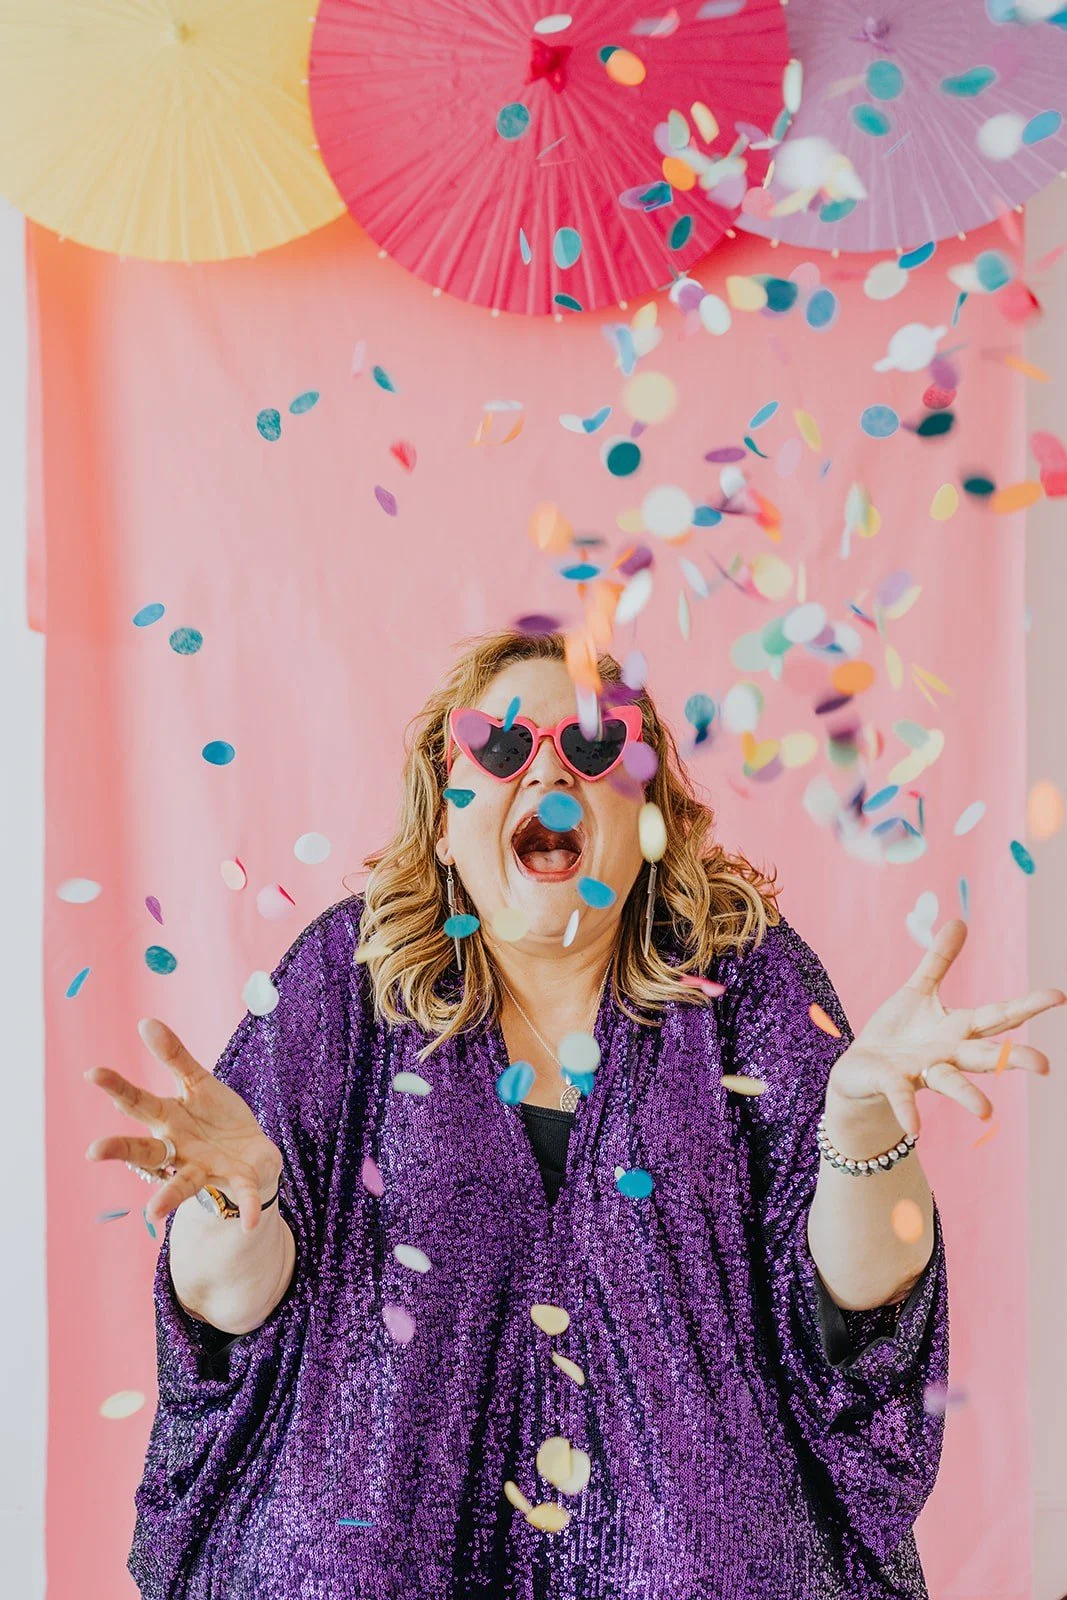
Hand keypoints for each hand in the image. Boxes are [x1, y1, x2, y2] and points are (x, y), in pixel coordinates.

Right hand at [84, 1018, 282, 1232]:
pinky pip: (241, 1195)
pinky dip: (245, 1208)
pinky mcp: (237, 1182)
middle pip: (145, 1150)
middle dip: (120, 1150)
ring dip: (168, 1196)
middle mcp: (178, 1150)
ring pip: (183, 1183)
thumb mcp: (199, 1083)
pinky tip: (248, 1224)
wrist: (252, 1153)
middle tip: (93, 1150)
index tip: (93, 1072)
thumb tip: (145, 1022)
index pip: (137, 1103)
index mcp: (168, 1120)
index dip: (117, 1087)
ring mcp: (205, 1169)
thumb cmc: (216, 1119)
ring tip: (153, 1211)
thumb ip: (174, 1057)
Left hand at [826, 919, 1063, 1139]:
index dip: (1028, 1004)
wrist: (860, 1072)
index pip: (999, 1015)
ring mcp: (921, 1072)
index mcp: (956, 1029)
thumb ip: (939, 960)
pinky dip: (908, 1110)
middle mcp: (947, 1054)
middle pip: (986, 1055)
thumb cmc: (897, 1033)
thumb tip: (960, 920)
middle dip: (1015, 1059)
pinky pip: (902, 1097)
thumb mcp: (917, 990)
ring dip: (968, 1096)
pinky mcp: (892, 1084)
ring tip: (985, 1112)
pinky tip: (915, 1128)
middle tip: (1044, 1066)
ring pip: (951, 1082)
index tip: (1060, 996)